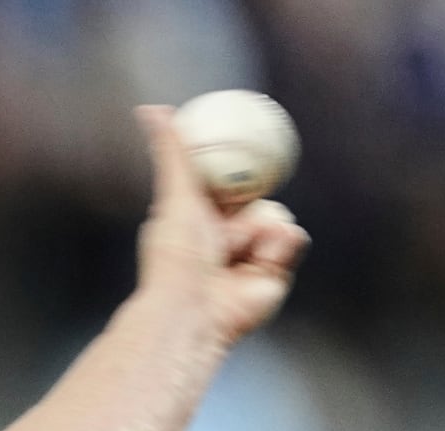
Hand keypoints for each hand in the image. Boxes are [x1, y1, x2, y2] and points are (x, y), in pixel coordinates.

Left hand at [132, 105, 310, 344]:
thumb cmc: (176, 254)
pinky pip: (293, 239)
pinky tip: (259, 257)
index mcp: (202, 220)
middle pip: (260, 199)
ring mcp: (252, 256)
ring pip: (279, 217)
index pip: (228, 185)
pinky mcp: (275, 274)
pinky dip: (280, 244)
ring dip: (265, 226)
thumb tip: (151, 108)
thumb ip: (171, 152)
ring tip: (237, 247)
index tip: (251, 144)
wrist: (194, 309)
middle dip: (253, 202)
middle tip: (236, 212)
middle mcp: (227, 239)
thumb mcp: (175, 193)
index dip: (240, 169)